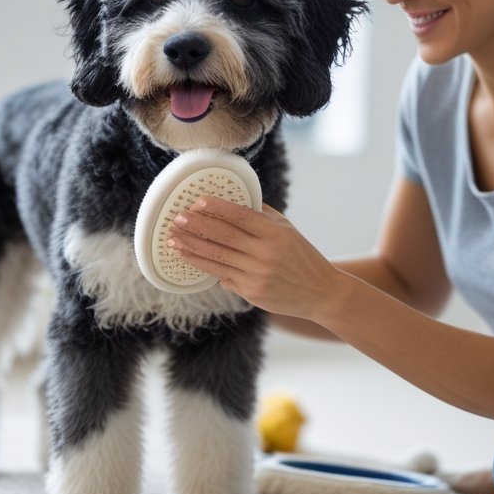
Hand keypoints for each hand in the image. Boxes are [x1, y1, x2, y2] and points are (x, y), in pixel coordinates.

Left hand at [167, 197, 345, 320]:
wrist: (320, 293)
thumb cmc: (302, 256)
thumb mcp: (288, 230)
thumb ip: (262, 215)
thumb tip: (234, 200)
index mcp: (275, 234)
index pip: (241, 216)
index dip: (217, 208)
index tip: (197, 201)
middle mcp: (265, 254)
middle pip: (223, 237)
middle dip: (197, 226)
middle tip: (177, 218)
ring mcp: (256, 275)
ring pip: (217, 258)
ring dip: (192, 247)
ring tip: (173, 239)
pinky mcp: (251, 293)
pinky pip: (222, 276)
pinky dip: (203, 266)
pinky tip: (188, 258)